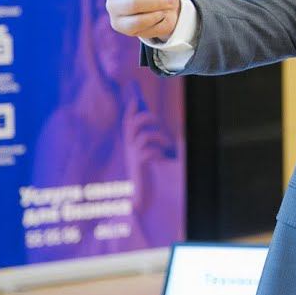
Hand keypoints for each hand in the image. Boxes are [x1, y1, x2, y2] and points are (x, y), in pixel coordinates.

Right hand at [123, 92, 171, 212]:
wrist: (138, 197)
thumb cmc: (143, 175)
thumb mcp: (144, 156)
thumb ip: (147, 144)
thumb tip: (156, 129)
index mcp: (130, 144)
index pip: (127, 123)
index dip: (131, 111)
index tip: (136, 97)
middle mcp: (129, 149)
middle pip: (132, 125)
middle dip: (146, 117)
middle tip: (158, 118)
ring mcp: (133, 157)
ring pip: (142, 137)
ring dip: (158, 136)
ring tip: (168, 143)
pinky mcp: (140, 167)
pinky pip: (148, 153)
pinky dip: (158, 153)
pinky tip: (163, 158)